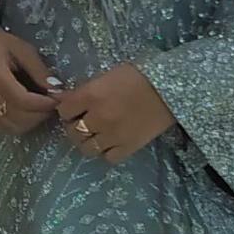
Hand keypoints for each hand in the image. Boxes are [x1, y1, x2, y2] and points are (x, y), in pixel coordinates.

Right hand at [0, 29, 62, 134]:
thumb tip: (56, 88)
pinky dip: (19, 126)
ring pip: (13, 127)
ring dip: (31, 122)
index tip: (56, 99)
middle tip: (52, 104)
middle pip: (19, 117)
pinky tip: (27, 115)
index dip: (43, 104)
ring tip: (41, 109)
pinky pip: (4, 128)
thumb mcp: (20, 48)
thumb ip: (38, 69)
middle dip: (40, 114)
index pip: (23, 100)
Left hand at [56, 63, 175, 163]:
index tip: (73, 109)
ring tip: (96, 135)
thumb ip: (86, 89)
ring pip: (87, 148)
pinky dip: (107, 151)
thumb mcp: (108, 75)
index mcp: (91, 95)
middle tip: (84, 122)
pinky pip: (107, 157)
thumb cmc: (139, 75)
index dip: (67, 110)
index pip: (64, 110)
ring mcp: (112, 136)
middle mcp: (98, 118)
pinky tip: (111, 143)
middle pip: (73, 131)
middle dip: (75, 126)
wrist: (169, 88)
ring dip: (88, 141)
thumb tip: (64, 98)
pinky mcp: (127, 148)